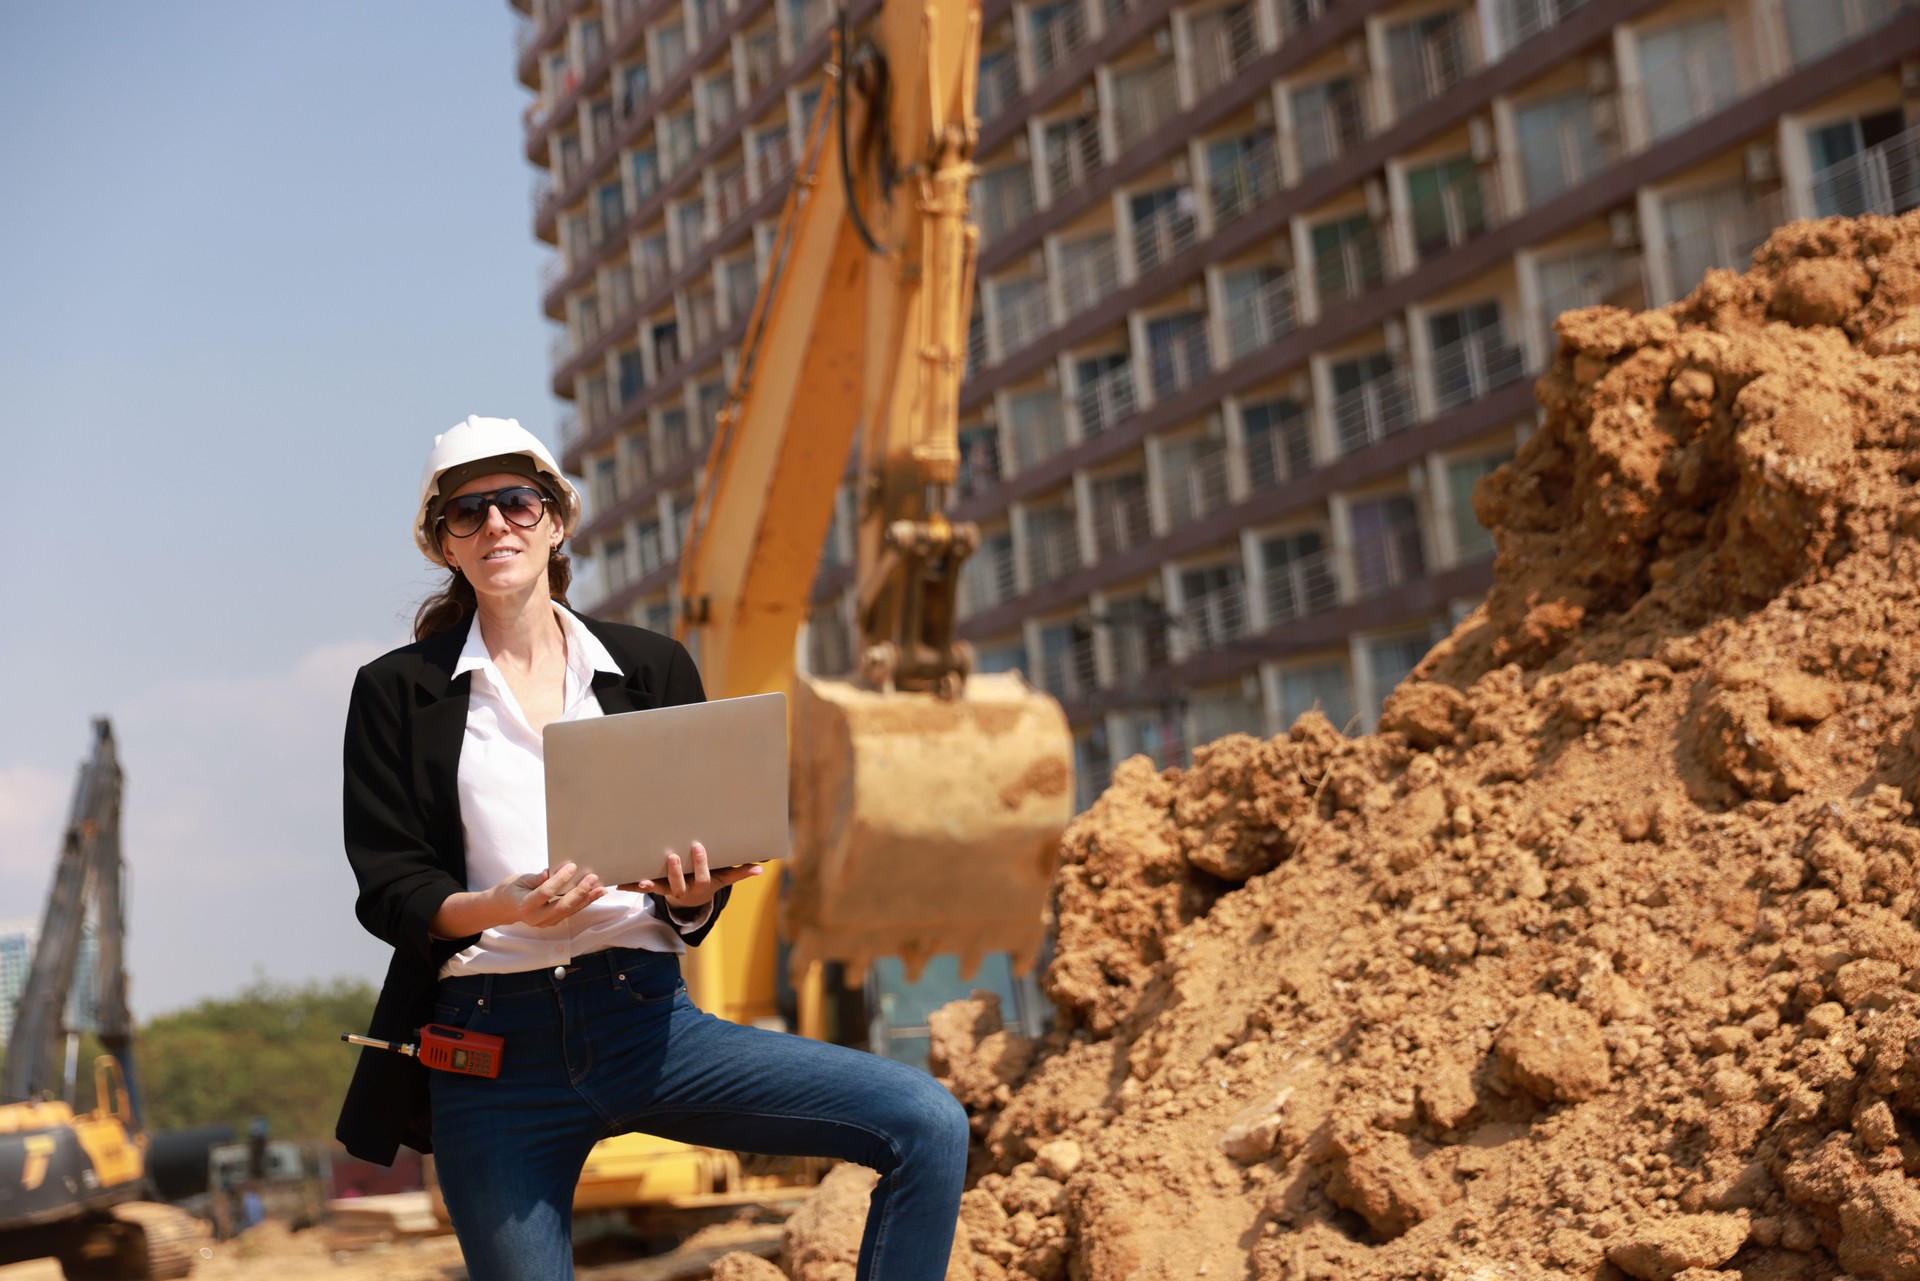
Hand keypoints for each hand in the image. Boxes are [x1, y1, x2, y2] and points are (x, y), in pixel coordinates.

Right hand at [498, 861, 604, 926]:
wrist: (503, 909)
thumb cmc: (510, 890)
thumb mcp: (519, 880)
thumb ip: (536, 878)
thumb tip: (550, 872)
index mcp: (525, 905)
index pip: (546, 892)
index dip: (560, 879)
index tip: (572, 866)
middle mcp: (536, 917)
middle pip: (562, 906)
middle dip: (580, 891)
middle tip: (592, 878)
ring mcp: (545, 922)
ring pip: (569, 911)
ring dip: (587, 899)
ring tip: (601, 888)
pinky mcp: (552, 922)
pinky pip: (570, 913)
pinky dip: (583, 903)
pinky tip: (594, 894)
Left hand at [623, 842, 762, 907]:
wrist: (691, 901)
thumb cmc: (709, 882)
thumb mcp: (725, 878)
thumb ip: (740, 873)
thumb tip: (761, 868)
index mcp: (700, 886)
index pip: (702, 876)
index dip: (700, 863)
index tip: (698, 846)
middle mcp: (683, 890)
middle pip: (678, 884)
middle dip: (675, 871)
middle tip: (671, 857)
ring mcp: (667, 891)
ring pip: (657, 889)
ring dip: (647, 885)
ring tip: (640, 880)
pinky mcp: (654, 888)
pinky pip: (641, 889)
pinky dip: (630, 886)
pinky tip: (617, 883)